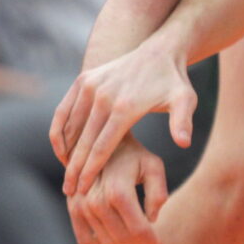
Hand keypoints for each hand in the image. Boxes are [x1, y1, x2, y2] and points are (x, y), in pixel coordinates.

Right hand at [50, 42, 196, 195]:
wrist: (159, 51)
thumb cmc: (173, 83)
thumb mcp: (185, 100)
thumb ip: (182, 122)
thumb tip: (183, 143)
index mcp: (125, 106)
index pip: (102, 146)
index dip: (90, 170)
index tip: (82, 191)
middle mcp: (103, 94)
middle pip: (83, 140)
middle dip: (75, 168)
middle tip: (69, 191)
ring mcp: (90, 84)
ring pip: (70, 126)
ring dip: (65, 152)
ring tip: (67, 174)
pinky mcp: (83, 78)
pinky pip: (63, 110)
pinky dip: (59, 131)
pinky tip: (62, 149)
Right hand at [66, 133, 167, 243]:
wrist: (101, 141)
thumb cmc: (133, 154)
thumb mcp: (153, 166)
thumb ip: (158, 193)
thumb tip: (151, 220)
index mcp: (119, 190)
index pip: (138, 228)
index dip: (151, 240)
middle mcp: (96, 200)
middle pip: (122, 238)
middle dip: (138, 241)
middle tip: (148, 236)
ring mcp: (81, 205)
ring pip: (105, 241)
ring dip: (121, 241)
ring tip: (133, 230)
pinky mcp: (72, 208)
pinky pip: (85, 240)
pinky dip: (100, 242)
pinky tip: (113, 233)